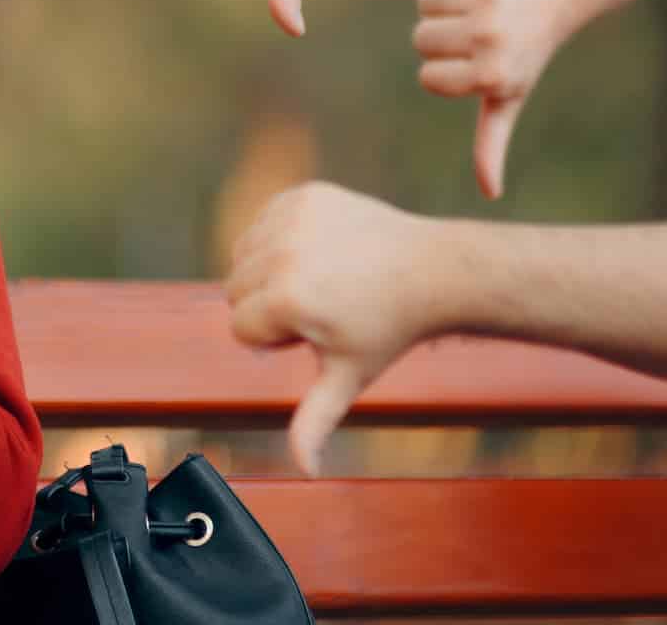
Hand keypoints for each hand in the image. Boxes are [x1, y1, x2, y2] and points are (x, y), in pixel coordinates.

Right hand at [226, 182, 457, 475]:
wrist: (432, 270)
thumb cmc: (388, 329)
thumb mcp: (348, 377)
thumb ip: (313, 421)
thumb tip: (304, 471)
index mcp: (288, 299)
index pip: (241, 328)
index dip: (275, 340)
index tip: (318, 333)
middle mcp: (283, 253)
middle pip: (234, 290)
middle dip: (266, 304)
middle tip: (321, 307)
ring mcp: (292, 217)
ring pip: (242, 254)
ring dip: (268, 270)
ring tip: (320, 278)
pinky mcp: (302, 194)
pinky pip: (263, 221)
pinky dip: (281, 237)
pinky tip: (321, 250)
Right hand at [414, 0, 584, 198]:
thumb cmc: (531, 45)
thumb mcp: (511, 93)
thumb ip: (492, 140)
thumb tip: (490, 192)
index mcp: (494, 75)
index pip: (428, 76)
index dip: (444, 68)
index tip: (475, 59)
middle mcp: (492, 36)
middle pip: (422, 38)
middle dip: (442, 31)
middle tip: (482, 26)